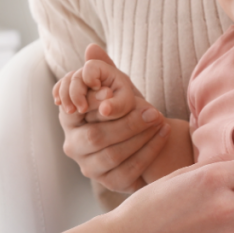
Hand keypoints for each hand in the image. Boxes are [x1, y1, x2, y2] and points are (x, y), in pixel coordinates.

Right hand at [59, 46, 167, 192]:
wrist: (142, 138)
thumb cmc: (124, 108)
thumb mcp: (115, 87)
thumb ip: (103, 69)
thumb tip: (92, 48)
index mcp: (69, 119)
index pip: (78, 112)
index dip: (98, 103)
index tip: (121, 93)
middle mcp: (73, 146)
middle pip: (97, 137)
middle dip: (128, 123)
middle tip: (154, 110)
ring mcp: (89, 168)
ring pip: (113, 155)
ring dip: (140, 137)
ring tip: (161, 120)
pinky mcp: (110, 184)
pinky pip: (129, 171)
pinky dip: (149, 152)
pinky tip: (164, 134)